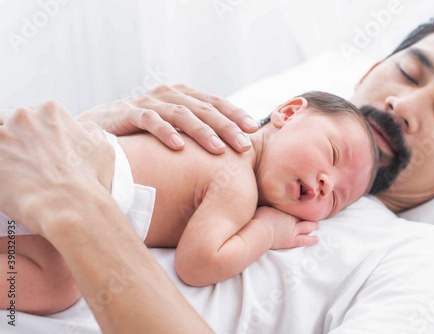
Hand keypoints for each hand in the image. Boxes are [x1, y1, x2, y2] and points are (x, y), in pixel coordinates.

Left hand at [0, 101, 114, 233]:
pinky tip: (7, 180)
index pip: (32, 115)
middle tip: (24, 163)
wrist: (71, 206)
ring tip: (13, 172)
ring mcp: (2, 136)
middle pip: (8, 121)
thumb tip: (81, 128)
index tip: (37, 152)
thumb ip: (88, 131)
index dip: (34, 135)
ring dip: (3, 153)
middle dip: (14, 141)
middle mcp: (24, 117)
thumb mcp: (102, 148)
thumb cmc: (89, 180)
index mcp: (51, 111)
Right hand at [76, 84, 258, 153]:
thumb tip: (230, 146)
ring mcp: (148, 102)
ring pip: (181, 113)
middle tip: (244, 145)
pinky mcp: (128, 113)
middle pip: (203, 108)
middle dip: (226, 126)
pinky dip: (166, 132)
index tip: (253, 130)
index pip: (214, 102)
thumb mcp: (172, 127)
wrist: (98, 128)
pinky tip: (179, 147)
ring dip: (202, 131)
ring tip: (218, 149)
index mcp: (182, 95)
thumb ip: (195, 130)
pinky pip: (150, 121)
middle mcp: (168, 94)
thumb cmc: (142, 132)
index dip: (235, 114)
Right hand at [253, 206, 319, 249]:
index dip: (300, 207)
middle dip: (308, 215)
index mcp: (285, 211)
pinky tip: (317, 239)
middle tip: (313, 214)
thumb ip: (269, 205)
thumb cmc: (258, 218)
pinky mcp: (291, 241)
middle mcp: (291, 219)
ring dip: (313, 226)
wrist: (260, 232)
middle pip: (302, 216)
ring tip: (317, 225)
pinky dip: (312, 240)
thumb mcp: (263, 207)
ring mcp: (293, 230)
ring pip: (307, 227)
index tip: (303, 205)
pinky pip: (304, 240)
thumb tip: (268, 199)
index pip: (296, 208)